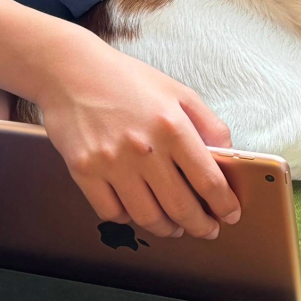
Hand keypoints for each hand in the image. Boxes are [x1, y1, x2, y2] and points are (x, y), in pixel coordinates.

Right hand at [37, 37, 237, 238]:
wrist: (70, 70)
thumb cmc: (127, 80)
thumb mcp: (179, 92)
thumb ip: (209, 124)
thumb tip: (228, 157)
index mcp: (173, 127)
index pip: (209, 181)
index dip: (224, 206)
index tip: (230, 215)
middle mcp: (144, 149)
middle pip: (180, 207)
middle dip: (200, 226)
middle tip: (207, 230)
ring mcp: (112, 163)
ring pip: (147, 217)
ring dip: (167, 229)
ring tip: (175, 226)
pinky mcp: (84, 171)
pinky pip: (112, 212)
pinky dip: (128, 218)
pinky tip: (138, 210)